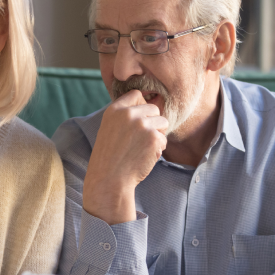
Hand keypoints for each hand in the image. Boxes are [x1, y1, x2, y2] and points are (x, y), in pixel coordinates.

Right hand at [82, 90, 167, 224]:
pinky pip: (164, 139)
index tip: (139, 119)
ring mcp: (142, 125)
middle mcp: (128, 114)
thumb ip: (126, 115)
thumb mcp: (110, 128)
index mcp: (115, 109)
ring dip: (157, 135)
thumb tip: (151, 103)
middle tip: (140, 139)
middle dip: (152, 122)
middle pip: (153, 108)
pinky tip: (144, 156)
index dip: (141, 106)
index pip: (136, 95)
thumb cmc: (111, 156)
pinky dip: (158, 149)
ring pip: (162, 122)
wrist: (110, 179)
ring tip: (142, 148)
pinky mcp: (153, 138)